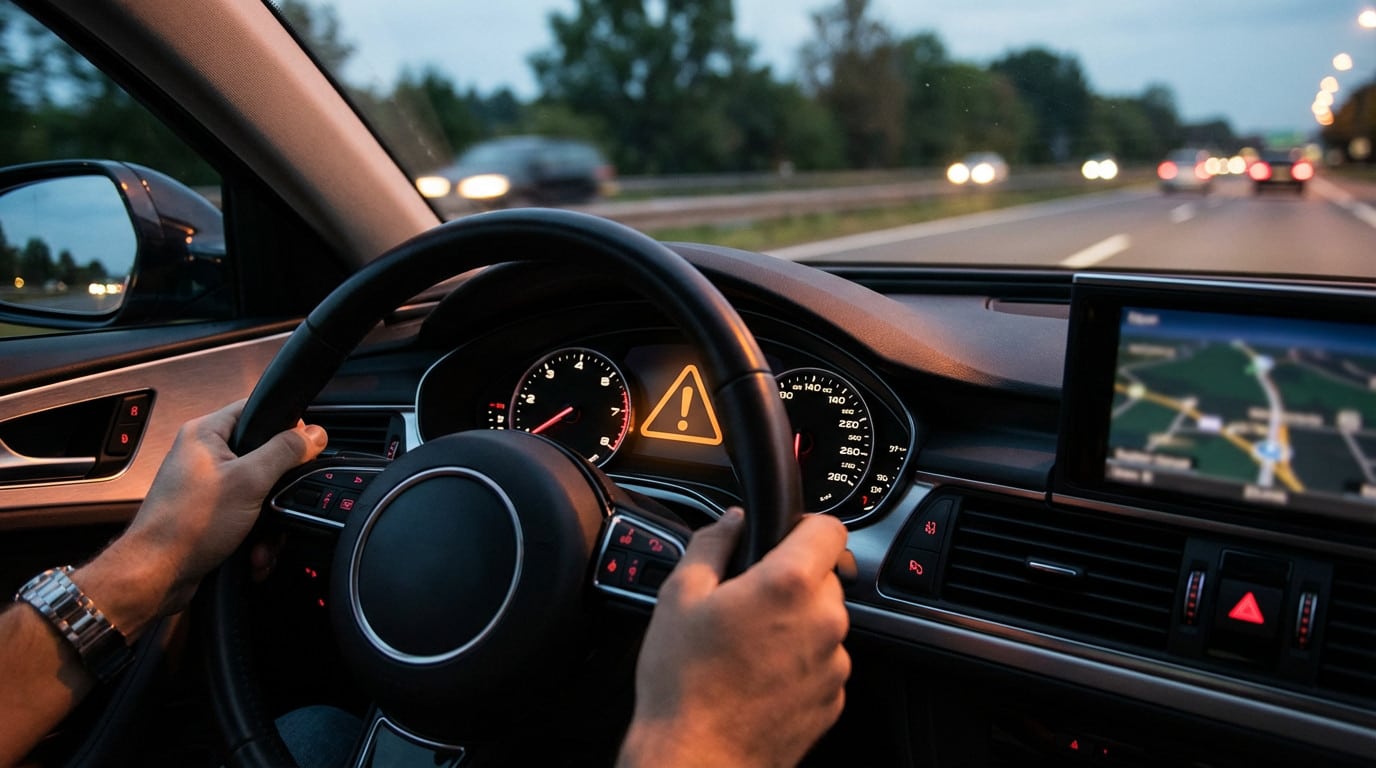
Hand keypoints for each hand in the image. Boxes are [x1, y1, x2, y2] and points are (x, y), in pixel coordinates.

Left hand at [74, 400, 326, 636]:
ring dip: (268, 521)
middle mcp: (203, 456)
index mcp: (205, 434)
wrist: (157, 573)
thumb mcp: (249, 481)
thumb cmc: (186, 525)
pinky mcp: (210, 512)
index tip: (303, 445)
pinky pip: (246, 515)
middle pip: (263, 456)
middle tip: (276, 503)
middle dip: (277, 490)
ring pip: (258, 492)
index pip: (255, 409)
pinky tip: (251, 552)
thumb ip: (285, 452)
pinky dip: (255, 536)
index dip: (285, 424)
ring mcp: (206, 486)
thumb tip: (313, 433)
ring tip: (260, 540)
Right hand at [618, 508, 849, 767]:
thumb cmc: (684, 684)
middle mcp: (824, 621)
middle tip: (746, 599)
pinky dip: (798, 662)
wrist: (698, 761)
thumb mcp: (679, 596)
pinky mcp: (833, 699)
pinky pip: (821, 662)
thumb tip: (731, 521)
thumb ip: (712, 544)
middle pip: (825, 576)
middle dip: (791, 579)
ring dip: (796, 623)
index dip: (805, 525)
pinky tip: (757, 676)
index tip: (785, 535)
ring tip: (746, 646)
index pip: (829, 529)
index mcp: (789, 584)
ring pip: (823, 622)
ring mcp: (833, 664)